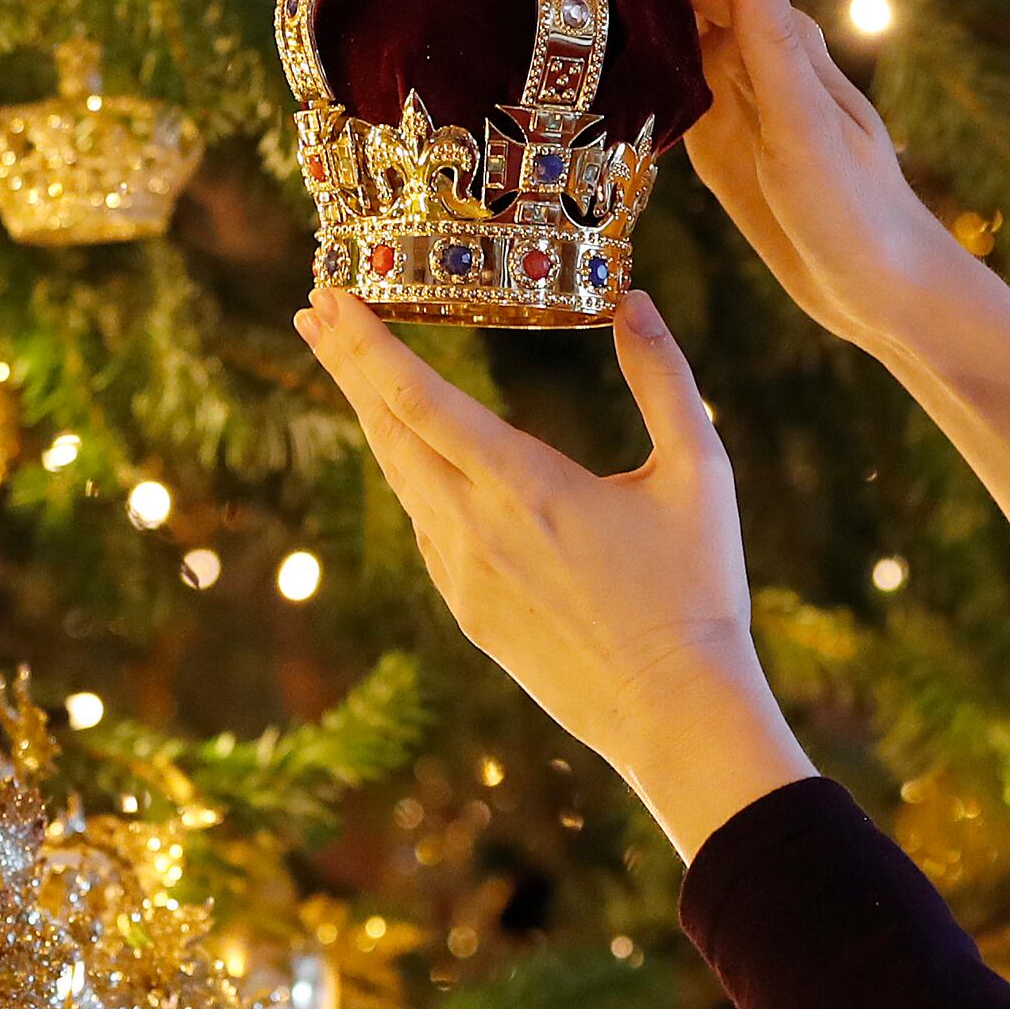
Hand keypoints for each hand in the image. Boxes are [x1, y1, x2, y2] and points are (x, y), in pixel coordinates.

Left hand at [293, 283, 813, 859]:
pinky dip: (408, 478)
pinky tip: (410, 458)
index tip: (329, 296)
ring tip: (348, 370)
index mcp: (524, 485)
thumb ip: (663, 380)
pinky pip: (426, 529)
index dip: (365, 344)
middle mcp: (476, 528)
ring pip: (400, 480)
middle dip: (345, 365)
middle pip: (387, 431)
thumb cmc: (697, 589)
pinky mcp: (468, 612)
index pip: (417, 398)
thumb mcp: (700, 471)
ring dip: (370, 418)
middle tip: (310, 311)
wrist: (673, 712)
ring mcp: (463, 576)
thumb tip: (633, 302)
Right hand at [536, 0, 1009, 573]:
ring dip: (598, 8)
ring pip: (655, 31)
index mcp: (776, 40)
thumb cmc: (859, 215)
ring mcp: (733, 96)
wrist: (887, 290)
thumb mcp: (810, 132)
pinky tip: (571, 81)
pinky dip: (614, 70)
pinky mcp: (721, 140)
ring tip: (524, 3)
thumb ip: (777, 45)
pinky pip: (659, 88)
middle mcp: (752, 54)